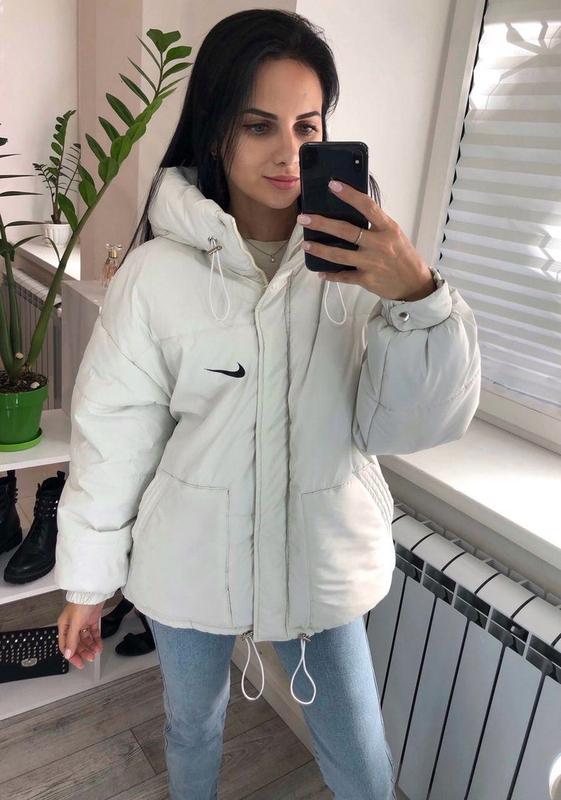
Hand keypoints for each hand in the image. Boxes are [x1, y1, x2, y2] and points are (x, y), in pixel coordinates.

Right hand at [57, 601, 104, 668]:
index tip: (79, 663)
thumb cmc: (81, 603)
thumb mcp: (75, 623)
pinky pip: (93, 633)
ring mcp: (82, 623)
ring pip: (85, 639)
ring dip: (91, 647)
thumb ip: (72, 639)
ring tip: (96, 652)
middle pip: (76, 644)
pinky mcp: (91, 620)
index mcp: (64, 626)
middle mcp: (72, 626)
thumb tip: (68, 654)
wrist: (94, 592)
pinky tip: (99, 645)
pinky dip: (96, 640)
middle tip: (90, 658)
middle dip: (83, 652)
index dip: (71, 655)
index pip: (65, 645)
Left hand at [297, 179, 436, 300]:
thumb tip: (351, 212)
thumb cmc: (403, 255)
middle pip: (346, 231)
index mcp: (387, 228)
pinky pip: (344, 276)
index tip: (332, 185)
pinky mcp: (366, 279)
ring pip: (340, 255)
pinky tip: (320, 272)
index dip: (349, 195)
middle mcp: (379, 244)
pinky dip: (331, 275)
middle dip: (322, 224)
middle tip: (304, 218)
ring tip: (306, 245)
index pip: (367, 206)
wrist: (415, 283)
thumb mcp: (394, 234)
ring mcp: (371, 262)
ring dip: (320, 250)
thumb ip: (376, 225)